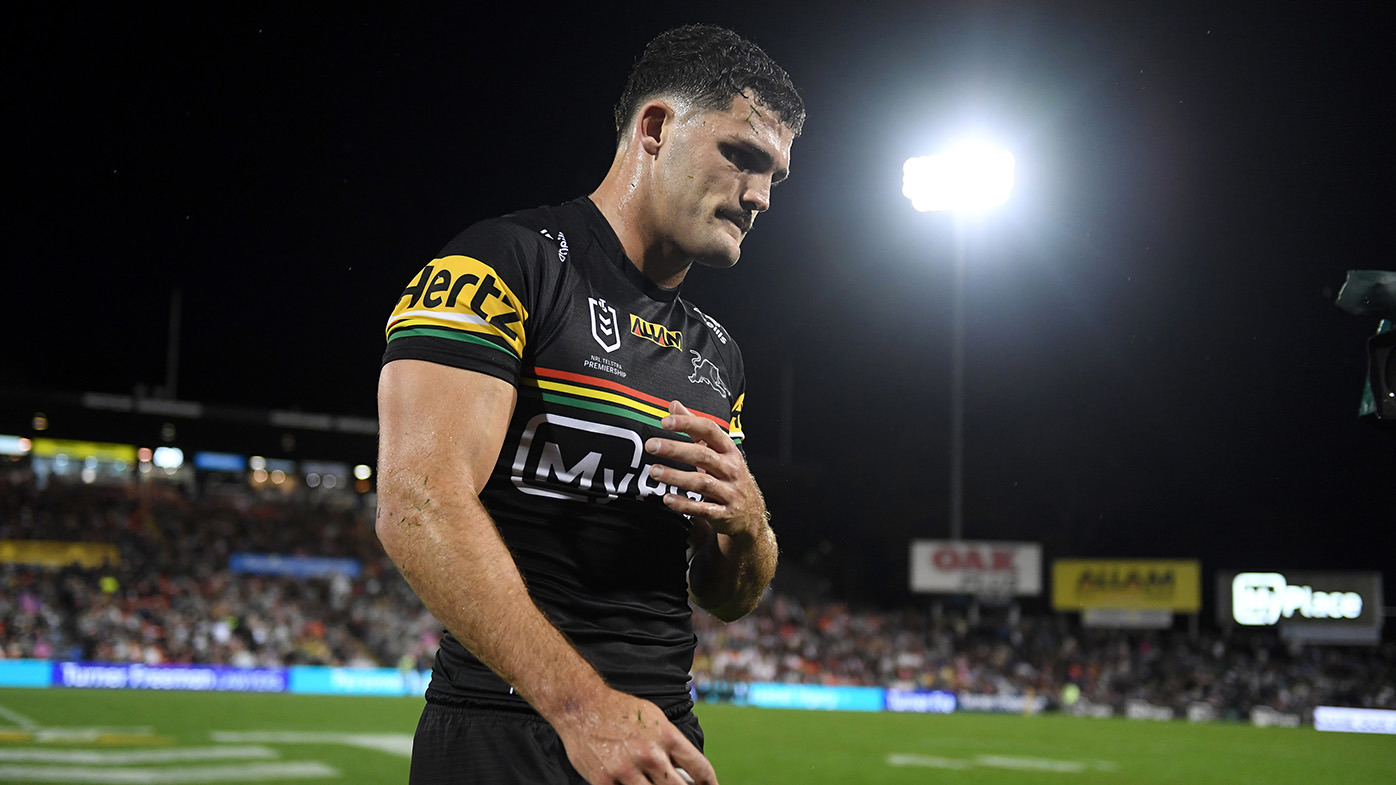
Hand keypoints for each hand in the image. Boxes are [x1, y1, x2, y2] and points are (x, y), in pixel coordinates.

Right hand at [553, 687, 716, 784]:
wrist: (582, 706)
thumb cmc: (619, 711)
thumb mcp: (654, 718)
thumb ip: (671, 744)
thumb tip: (687, 770)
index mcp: (666, 736)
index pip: (699, 768)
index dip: (709, 783)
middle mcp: (650, 754)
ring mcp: (627, 770)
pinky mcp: (605, 781)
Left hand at [645, 401, 765, 538]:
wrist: (751, 514)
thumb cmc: (729, 476)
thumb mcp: (717, 452)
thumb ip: (695, 429)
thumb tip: (674, 406)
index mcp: (729, 450)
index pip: (710, 430)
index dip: (688, 423)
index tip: (665, 421)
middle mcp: (731, 469)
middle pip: (703, 455)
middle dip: (675, 449)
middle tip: (652, 445)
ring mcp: (729, 492)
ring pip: (702, 482)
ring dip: (676, 476)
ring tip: (654, 471)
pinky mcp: (724, 514)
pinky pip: (703, 509)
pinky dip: (684, 504)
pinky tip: (667, 499)